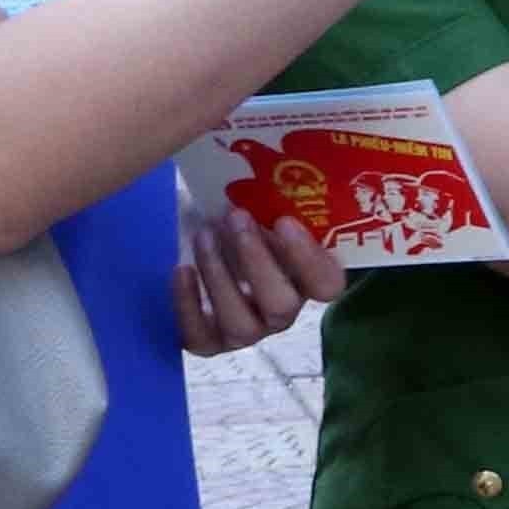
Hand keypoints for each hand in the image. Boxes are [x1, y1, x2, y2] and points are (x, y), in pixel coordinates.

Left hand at [178, 195, 343, 353]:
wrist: (213, 242)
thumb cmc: (248, 219)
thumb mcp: (268, 206)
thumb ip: (279, 200)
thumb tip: (267, 167)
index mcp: (308, 280)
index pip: (327, 286)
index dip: (308, 260)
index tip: (283, 221)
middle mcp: (283, 311)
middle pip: (281, 306)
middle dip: (255, 261)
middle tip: (234, 216)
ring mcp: (249, 331)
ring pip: (241, 326)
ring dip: (219, 277)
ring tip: (204, 236)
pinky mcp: (212, 340)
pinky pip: (201, 339)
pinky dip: (188, 307)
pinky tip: (181, 271)